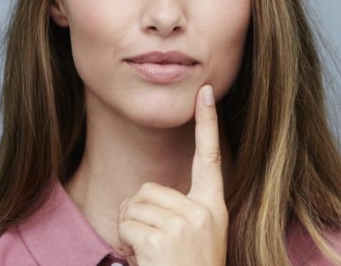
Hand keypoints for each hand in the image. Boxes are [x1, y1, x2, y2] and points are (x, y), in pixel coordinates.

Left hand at [117, 85, 227, 265]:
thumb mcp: (191, 240)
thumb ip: (175, 213)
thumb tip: (140, 197)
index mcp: (214, 208)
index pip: (211, 158)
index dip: (207, 123)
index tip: (204, 92)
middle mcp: (204, 211)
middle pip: (148, 188)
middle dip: (137, 216)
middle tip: (153, 248)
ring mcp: (187, 223)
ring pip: (133, 205)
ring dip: (129, 232)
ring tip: (151, 257)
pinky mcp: (166, 236)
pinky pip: (127, 224)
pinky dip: (126, 244)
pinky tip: (146, 262)